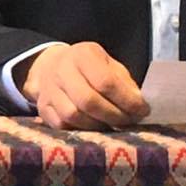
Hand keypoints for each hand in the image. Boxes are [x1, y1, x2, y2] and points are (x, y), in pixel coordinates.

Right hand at [20, 41, 149, 129]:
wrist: (52, 66)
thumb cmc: (89, 68)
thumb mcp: (109, 65)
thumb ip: (124, 84)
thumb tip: (138, 107)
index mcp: (83, 55)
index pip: (106, 81)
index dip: (127, 100)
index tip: (143, 111)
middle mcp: (62, 69)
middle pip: (88, 100)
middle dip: (114, 116)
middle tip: (129, 121)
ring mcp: (49, 89)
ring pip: (73, 115)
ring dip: (98, 125)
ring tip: (112, 125)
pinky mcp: (42, 107)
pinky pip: (61, 125)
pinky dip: (81, 130)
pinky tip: (94, 127)